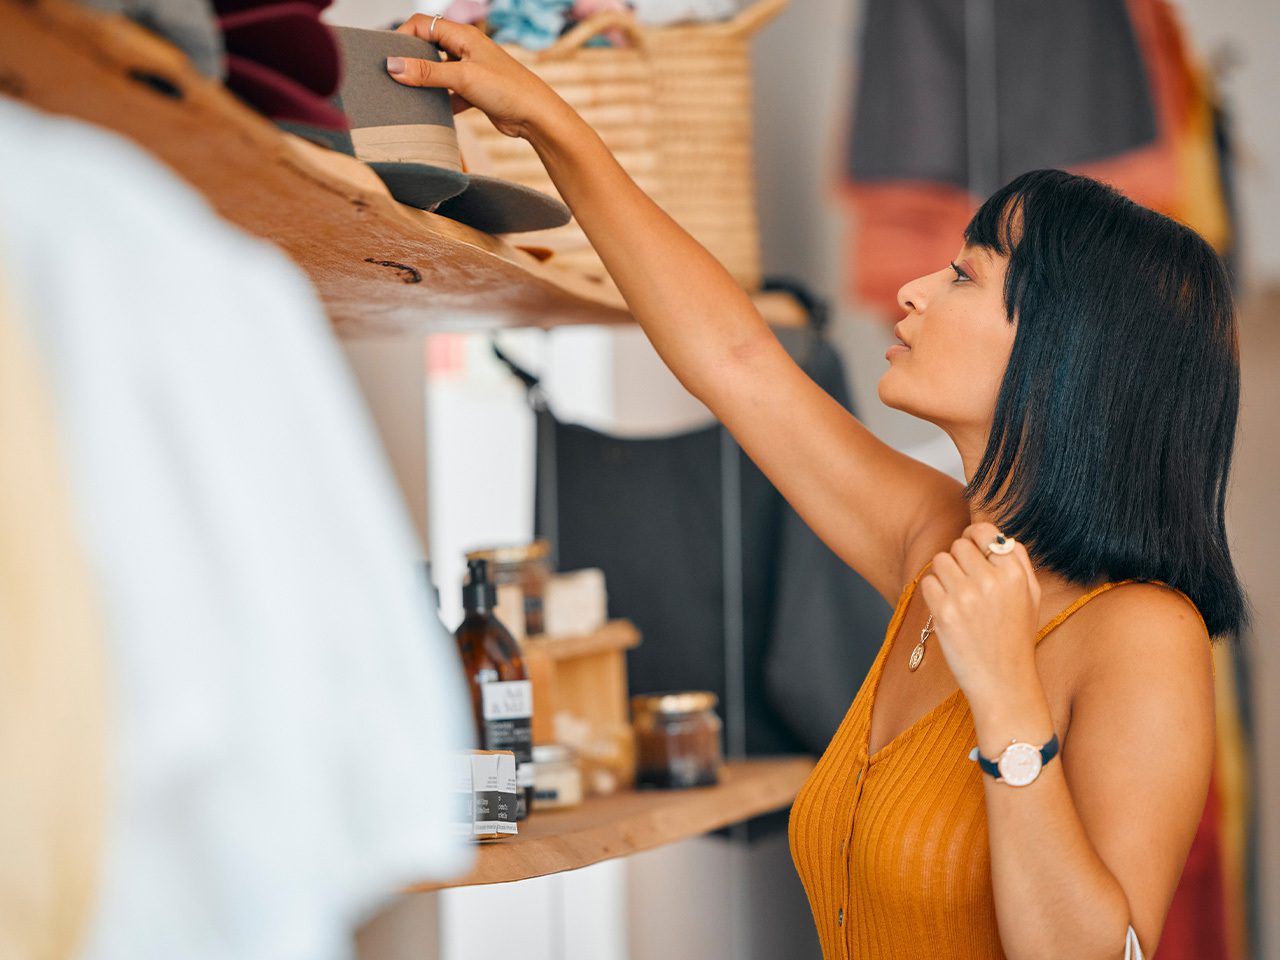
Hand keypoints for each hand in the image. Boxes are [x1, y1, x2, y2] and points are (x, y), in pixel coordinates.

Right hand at [388, 16, 565, 139]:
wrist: (536, 117)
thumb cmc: (508, 90)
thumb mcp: (463, 77)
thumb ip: (427, 72)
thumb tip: (392, 66)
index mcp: (464, 36)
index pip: (422, 24)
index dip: (402, 35)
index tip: (386, 55)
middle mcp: (466, 50)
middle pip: (427, 47)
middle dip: (410, 59)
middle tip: (390, 75)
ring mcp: (470, 71)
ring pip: (436, 72)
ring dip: (423, 83)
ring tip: (404, 95)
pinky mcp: (474, 93)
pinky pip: (447, 93)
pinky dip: (438, 102)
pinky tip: (429, 113)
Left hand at [919, 522, 1042, 710]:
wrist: (1003, 680)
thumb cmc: (1015, 637)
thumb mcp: (1031, 596)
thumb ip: (1018, 562)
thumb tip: (999, 535)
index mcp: (1014, 574)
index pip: (984, 531)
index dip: (974, 537)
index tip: (972, 548)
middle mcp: (990, 581)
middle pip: (958, 545)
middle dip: (959, 560)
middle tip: (966, 582)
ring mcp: (965, 596)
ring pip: (940, 560)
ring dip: (944, 575)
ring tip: (958, 596)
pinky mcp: (944, 612)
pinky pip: (927, 581)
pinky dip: (933, 592)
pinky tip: (947, 608)